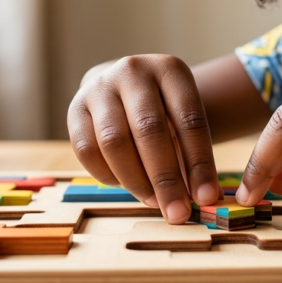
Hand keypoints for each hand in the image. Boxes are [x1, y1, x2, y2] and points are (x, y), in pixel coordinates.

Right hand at [67, 55, 222, 222]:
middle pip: (150, 131)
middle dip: (166, 178)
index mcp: (170, 69)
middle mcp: (132, 71)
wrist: (124, 87)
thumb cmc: (162, 110)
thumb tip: (201, 198)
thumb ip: (191, 153)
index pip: (189, 120)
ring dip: (136, 181)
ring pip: (115, 142)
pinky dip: (108, 176)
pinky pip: (88, 151)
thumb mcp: (183, 117)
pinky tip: (126, 187)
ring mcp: (99, 88)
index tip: (206, 197)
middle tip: (177, 213)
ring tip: (154, 203)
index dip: (199, 163)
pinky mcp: (75, 109)